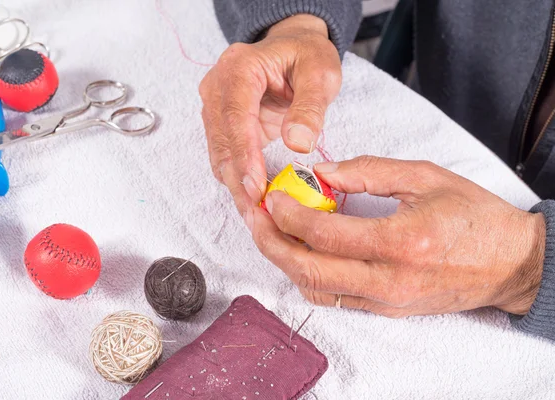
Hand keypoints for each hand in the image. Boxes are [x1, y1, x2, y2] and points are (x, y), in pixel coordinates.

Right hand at [199, 14, 341, 212]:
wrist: (292, 48)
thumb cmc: (307, 57)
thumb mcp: (320, 74)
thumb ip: (310, 107)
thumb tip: (298, 143)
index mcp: (239, 68)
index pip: (236, 117)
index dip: (245, 156)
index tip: (256, 188)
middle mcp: (217, 86)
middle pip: (221, 141)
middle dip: (238, 181)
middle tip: (256, 215)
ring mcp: (214, 105)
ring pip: (218, 154)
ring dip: (235, 185)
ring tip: (255, 215)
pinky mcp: (219, 123)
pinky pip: (224, 155)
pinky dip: (237, 179)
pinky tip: (252, 199)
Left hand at [245, 156, 546, 316]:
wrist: (509, 263)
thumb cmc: (473, 217)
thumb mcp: (425, 177)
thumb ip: (369, 171)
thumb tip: (323, 171)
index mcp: (401, 241)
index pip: (324, 233)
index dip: (288, 214)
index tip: (270, 196)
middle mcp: (389, 279)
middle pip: (308, 270)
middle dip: (270, 243)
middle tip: (254, 217)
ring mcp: (386, 301)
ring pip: (314, 288)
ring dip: (284, 260)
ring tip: (270, 231)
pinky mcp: (385, 310)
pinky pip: (333, 297)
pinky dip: (307, 275)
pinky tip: (299, 251)